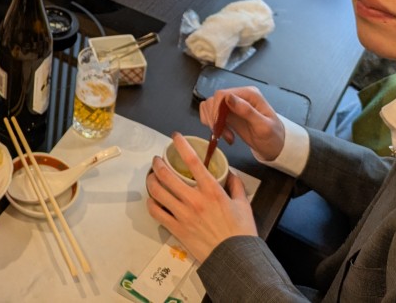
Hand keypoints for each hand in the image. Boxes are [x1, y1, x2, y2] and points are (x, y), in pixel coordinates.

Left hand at [145, 132, 256, 261]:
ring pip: (157, 191)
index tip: (175, 137)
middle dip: (158, 163)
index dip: (181, 145)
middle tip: (157, 159)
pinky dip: (151, 203)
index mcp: (211, 191)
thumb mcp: (244, 205)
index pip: (192, 161)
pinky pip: (156, 213)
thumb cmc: (241, 232)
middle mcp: (194, 200)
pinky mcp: (176, 229)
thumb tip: (229, 173)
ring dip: (151, 180)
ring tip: (152, 176)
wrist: (235, 259)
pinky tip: (152, 199)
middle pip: (167, 174)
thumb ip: (236, 185)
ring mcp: (183, 214)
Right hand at [199, 87, 285, 161]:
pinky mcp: (227, 114)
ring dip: (213, 122)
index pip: (222, 94)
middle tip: (223, 135)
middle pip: (214, 100)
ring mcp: (232, 105)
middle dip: (214, 119)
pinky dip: (211, 123)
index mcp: (248, 94)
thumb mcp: (263, 127)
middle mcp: (239, 97)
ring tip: (225, 136)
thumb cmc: (273, 137)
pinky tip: (221, 133)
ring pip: (210, 106)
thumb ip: (247, 111)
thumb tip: (229, 98)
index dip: (216, 110)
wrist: (275, 147)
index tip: (219, 127)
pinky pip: (210, 113)